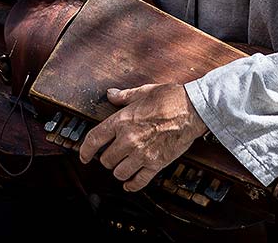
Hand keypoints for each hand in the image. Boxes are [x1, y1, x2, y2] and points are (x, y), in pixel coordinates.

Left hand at [79, 83, 207, 191]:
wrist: (193, 109)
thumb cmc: (170, 98)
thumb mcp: (144, 91)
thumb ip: (124, 96)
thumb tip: (111, 94)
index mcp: (122, 121)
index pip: (94, 140)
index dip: (85, 151)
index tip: (84, 157)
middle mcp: (129, 139)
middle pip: (106, 160)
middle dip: (108, 159)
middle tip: (113, 156)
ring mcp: (142, 154)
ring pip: (119, 173)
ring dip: (119, 171)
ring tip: (123, 166)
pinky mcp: (156, 163)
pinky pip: (138, 182)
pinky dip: (132, 185)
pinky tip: (130, 183)